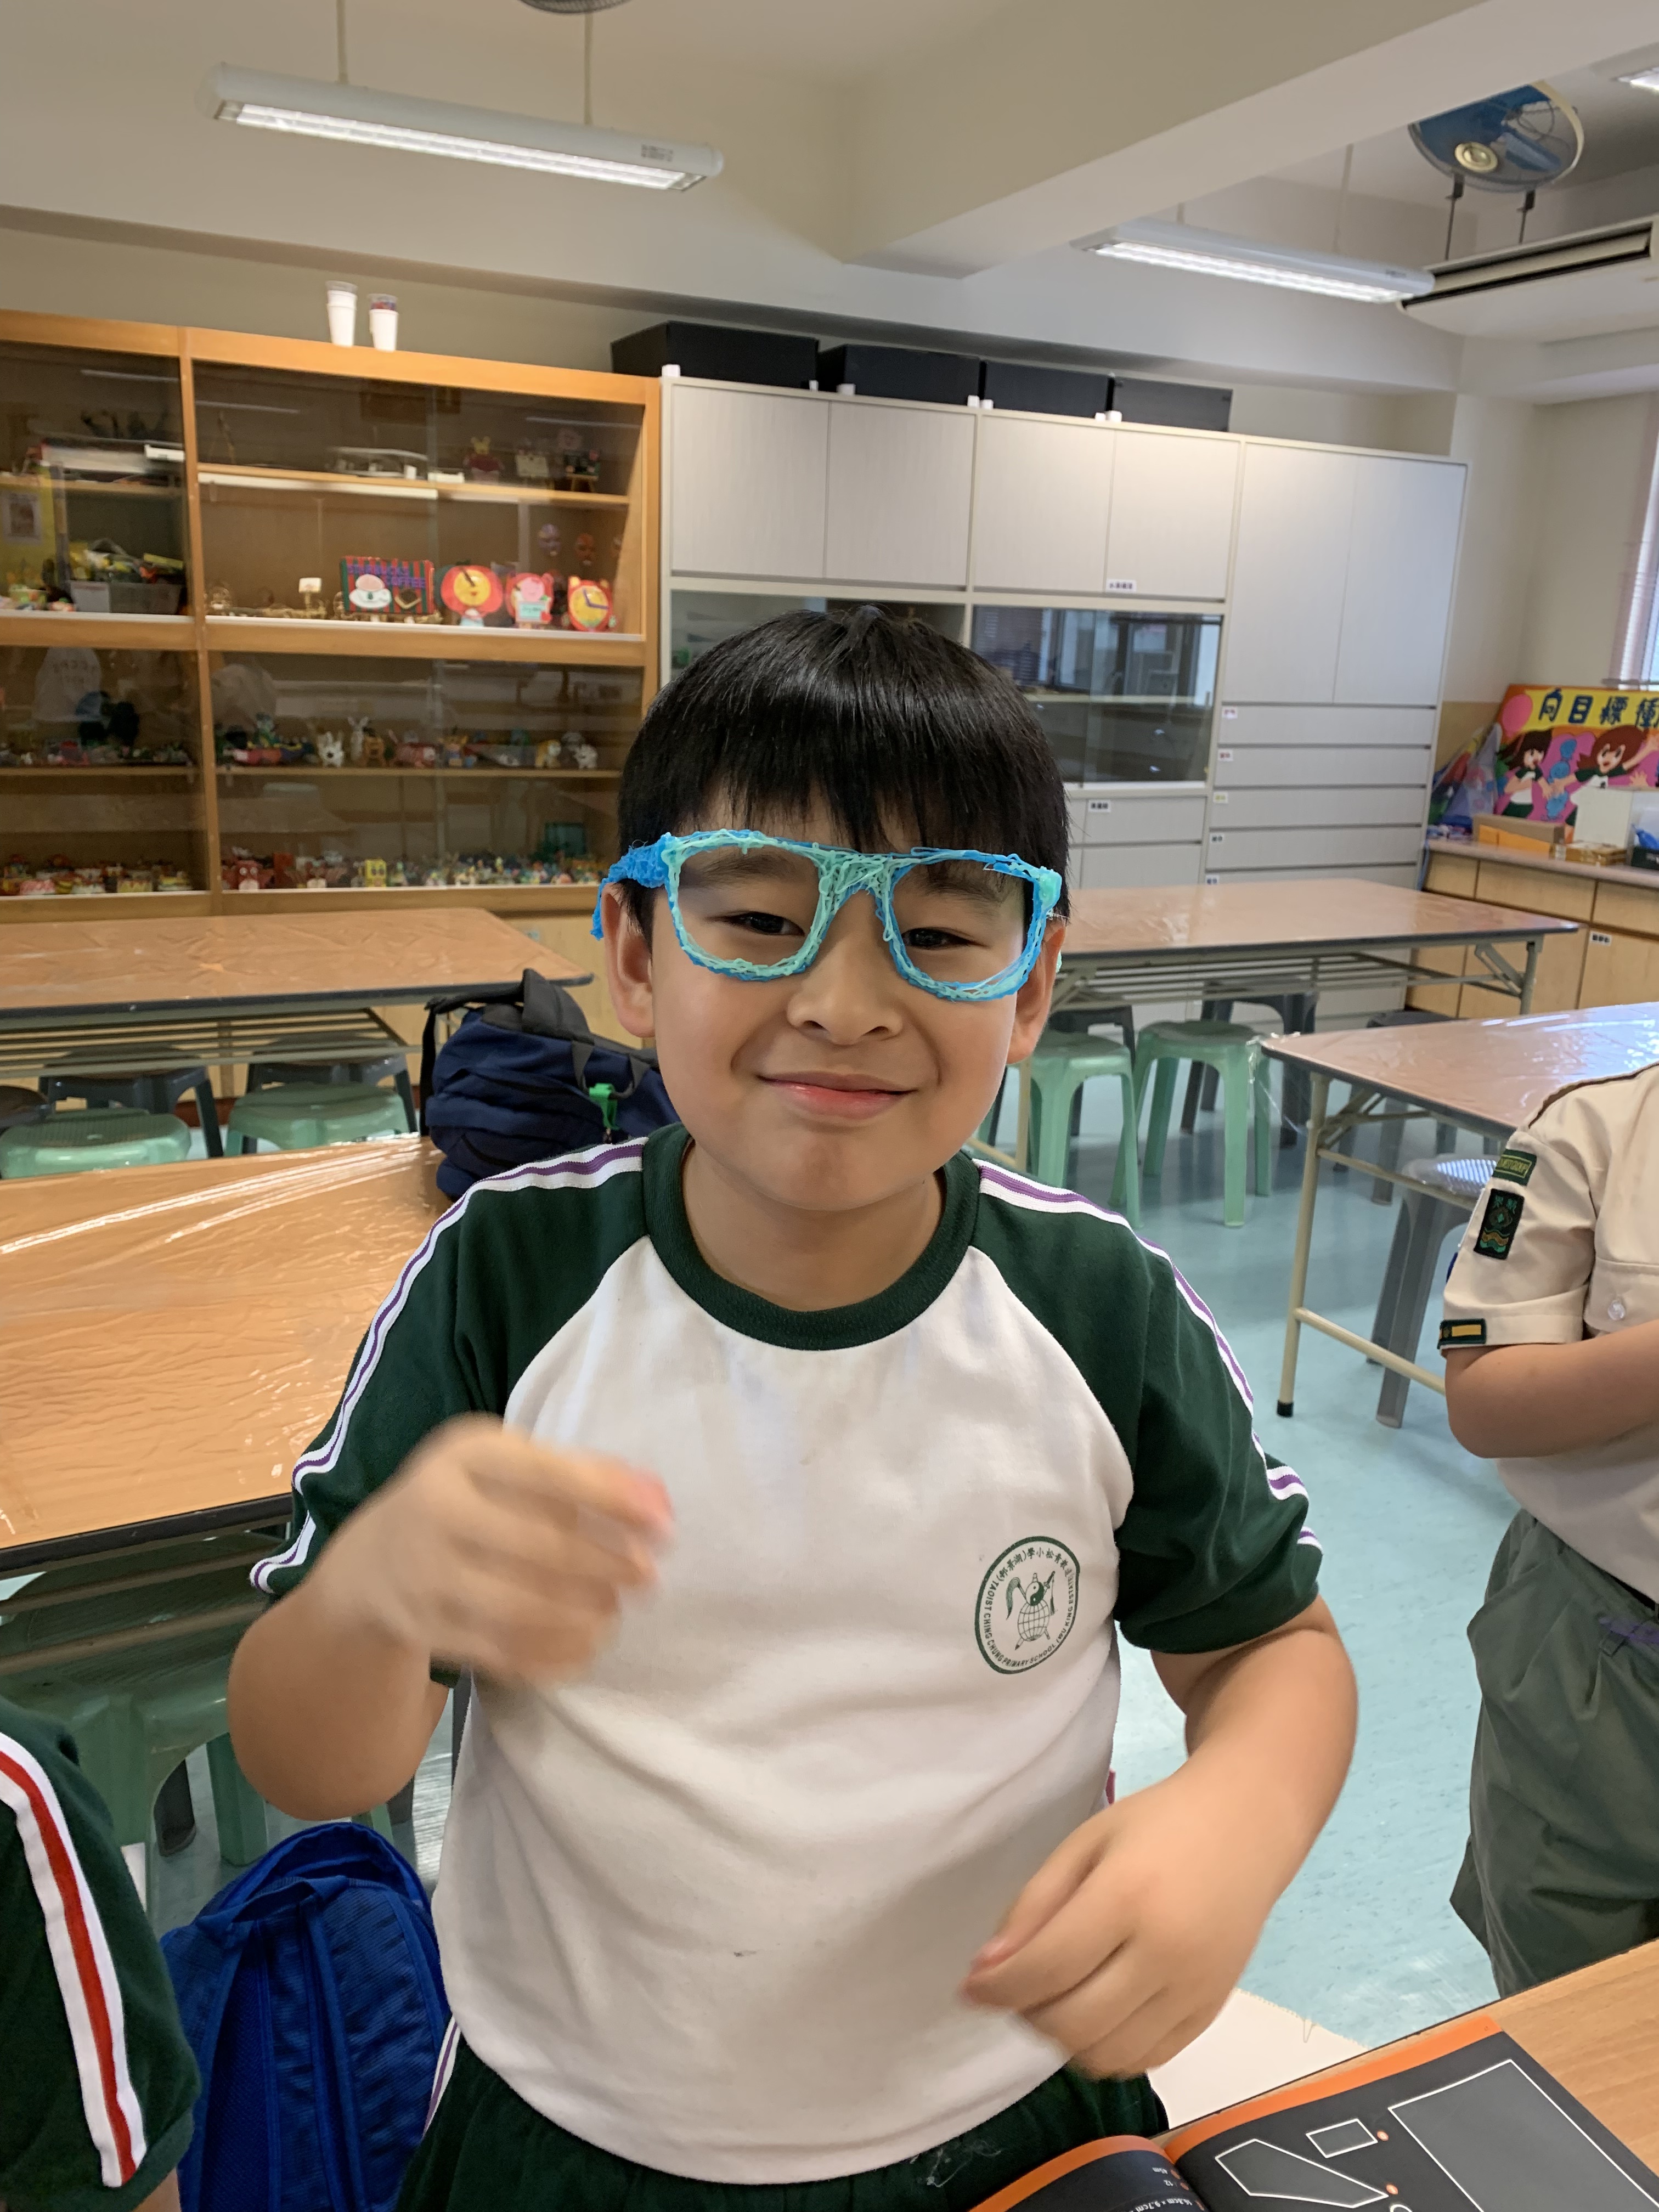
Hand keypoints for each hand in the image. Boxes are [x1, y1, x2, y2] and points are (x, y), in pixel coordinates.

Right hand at [312, 1413, 671, 1682]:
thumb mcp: (506, 1464)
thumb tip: (658, 1500)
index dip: (613, 1500)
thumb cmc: (463, 1498)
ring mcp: (426, 1576)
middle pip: (540, 1546)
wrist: (369, 1562)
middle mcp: (437, 1510)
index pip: (549, 1475)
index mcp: (464, 1455)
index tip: (664, 1525)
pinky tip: (587, 1643)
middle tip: (647, 1576)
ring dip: (584, 1614)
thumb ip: (582, 1474)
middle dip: (607, 1565)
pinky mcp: (427, 1629)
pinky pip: (501, 1652)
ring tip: (615, 1610)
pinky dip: (554, 1654)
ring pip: (520, 1608)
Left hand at [961, 1770, 1278, 2077]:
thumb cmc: (1157, 1826)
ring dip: (1062, 2040)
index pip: (1046, 1969)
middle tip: (1012, 1988)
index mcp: (1127, 1897)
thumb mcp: (1084, 1842)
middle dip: (1025, 2015)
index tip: (969, 1988)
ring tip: (1051, 1999)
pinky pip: (1144, 2061)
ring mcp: (1193, 1991)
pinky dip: (1106, 2051)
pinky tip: (1095, 2014)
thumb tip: (988, 1969)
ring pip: (1106, 2055)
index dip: (997, 1988)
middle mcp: (1166, 1953)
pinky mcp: (1210, 2013)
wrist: (1244, 1828)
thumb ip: (1034, 1905)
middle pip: (1072, 2023)